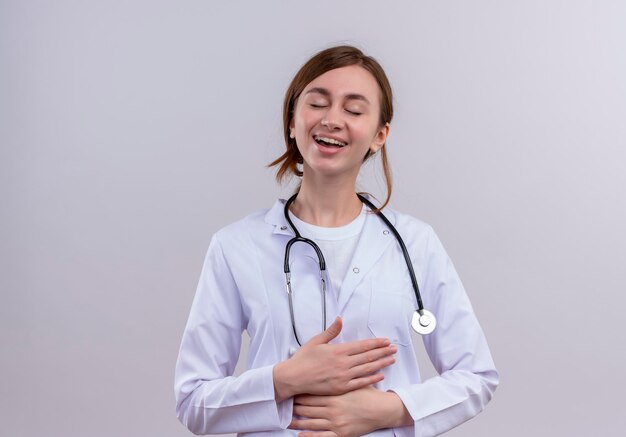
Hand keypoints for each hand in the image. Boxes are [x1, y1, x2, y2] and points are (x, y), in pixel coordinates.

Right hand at [273, 317, 396, 400]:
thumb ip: (331, 331)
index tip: (386, 341)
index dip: (376, 343)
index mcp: (338, 350)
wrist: (293, 379)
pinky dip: (372, 378)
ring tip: (392, 359)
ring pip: (367, 369)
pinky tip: (381, 375)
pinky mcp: (341, 388)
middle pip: (368, 357)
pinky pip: (360, 382)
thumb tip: (340, 319)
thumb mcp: (316, 341)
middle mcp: (343, 363)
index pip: (362, 346)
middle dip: (383, 352)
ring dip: (381, 363)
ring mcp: (343, 377)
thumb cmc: (302, 359)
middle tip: (394, 348)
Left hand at [288, 386, 410, 436]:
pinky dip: (309, 436)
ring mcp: (336, 422)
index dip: (299, 393)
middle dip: (295, 406)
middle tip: (285, 405)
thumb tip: (330, 366)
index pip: (311, 394)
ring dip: (298, 422)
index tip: (290, 391)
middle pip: (308, 407)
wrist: (382, 410)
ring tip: (286, 420)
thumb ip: (340, 377)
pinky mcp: (341, 433)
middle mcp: (333, 409)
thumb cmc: (368, 395)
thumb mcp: (353, 381)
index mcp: (334, 394)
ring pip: (311, 422)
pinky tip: (300, 435)